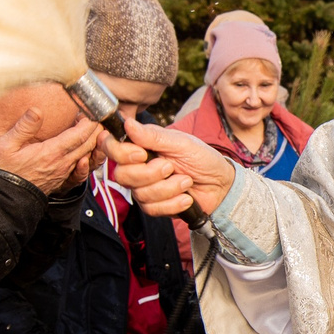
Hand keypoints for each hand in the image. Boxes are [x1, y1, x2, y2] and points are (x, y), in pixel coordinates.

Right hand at [0, 104, 103, 192]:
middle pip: (87, 145)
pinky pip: (79, 166)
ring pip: (85, 156)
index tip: (91, 111)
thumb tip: (36, 110)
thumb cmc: (2, 171)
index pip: (78, 136)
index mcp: (50, 153)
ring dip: (92, 142)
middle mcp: (61, 164)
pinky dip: (86, 154)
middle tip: (97, 117)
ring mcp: (62, 173)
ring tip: (94, 129)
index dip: (88, 122)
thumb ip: (23, 127)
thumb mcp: (5, 145)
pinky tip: (82, 148)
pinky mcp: (59, 179)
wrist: (1, 199)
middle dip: (95, 130)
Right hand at [111, 119, 236, 217]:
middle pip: (122, 175)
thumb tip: (128, 123)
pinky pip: (153, 209)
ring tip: (186, 181)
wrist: (220, 184)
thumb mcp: (181, 142)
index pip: (113, 149)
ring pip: (140, 194)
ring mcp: (145, 188)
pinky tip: (186, 197)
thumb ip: (153, 136)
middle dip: (149, 174)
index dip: (121, 153)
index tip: (141, 154)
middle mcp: (138, 167)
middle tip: (171, 167)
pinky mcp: (154, 206)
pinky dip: (173, 203)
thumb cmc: (202, 158)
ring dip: (168, 188)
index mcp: (141, 147)